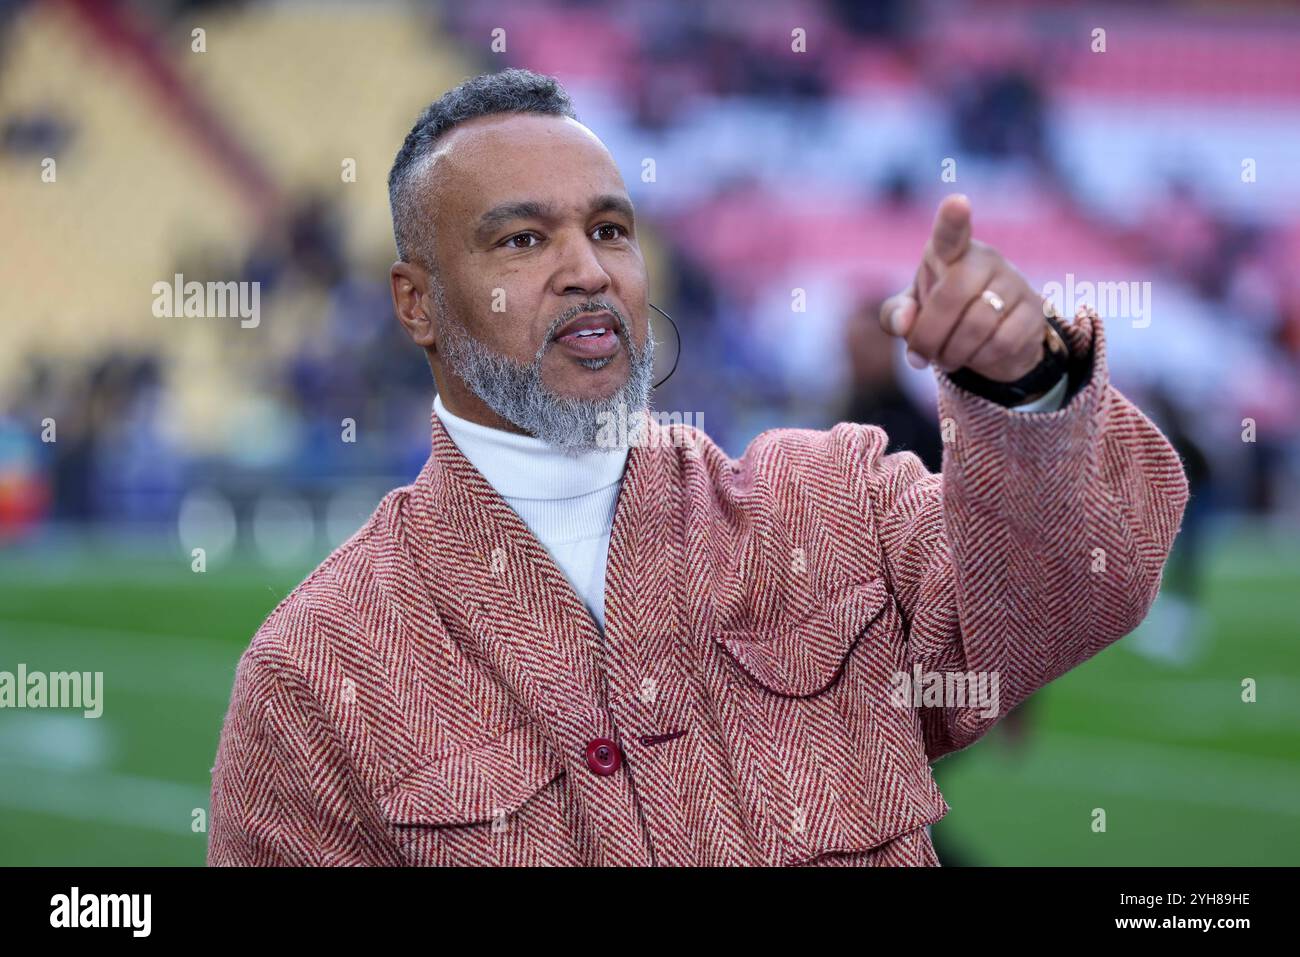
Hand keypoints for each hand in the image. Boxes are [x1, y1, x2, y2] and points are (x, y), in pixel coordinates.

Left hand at [879, 194, 1046, 382]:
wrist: (993, 338)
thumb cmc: (944, 315)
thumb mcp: (913, 314)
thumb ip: (896, 314)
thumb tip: (903, 322)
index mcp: (950, 252)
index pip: (951, 232)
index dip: (953, 219)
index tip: (957, 203)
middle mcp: (986, 260)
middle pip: (953, 295)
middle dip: (930, 335)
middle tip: (920, 355)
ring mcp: (1014, 283)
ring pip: (978, 324)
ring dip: (952, 353)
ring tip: (946, 358)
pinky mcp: (1034, 311)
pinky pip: (1001, 342)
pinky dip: (980, 360)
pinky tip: (975, 357)